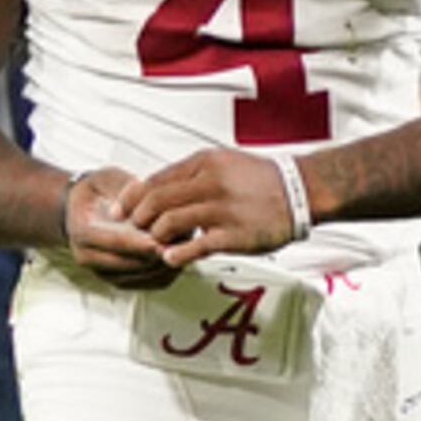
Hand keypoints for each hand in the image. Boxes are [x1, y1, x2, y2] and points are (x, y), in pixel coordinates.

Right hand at [62, 167, 178, 290]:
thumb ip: (125, 186)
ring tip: (185, 242)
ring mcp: (103, 272)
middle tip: (185, 236)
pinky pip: (149, 283)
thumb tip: (146, 191)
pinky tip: (179, 253)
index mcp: (82, 230)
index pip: (115, 241)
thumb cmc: (95, 192)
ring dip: (166, 261)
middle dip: (159, 252)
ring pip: (144, 275)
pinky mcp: (119, 281)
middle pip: (131, 263)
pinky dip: (168, 270)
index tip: (163, 237)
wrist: (80, 210)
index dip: (141, 241)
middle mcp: (88, 257)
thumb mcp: (106, 178)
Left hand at [120, 147, 302, 266]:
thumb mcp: (222, 163)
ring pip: (169, 223)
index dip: (132, 198)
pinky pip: (195, 246)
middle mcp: (210, 182)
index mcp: (205, 162)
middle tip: (133, 229)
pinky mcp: (233, 235)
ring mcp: (222, 209)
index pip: (156, 180)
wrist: (300, 192)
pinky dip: (176, 253)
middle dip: (138, 218)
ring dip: (155, 236)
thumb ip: (190, 175)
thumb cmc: (260, 180)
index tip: (120, 211)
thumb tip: (157, 188)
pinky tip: (170, 257)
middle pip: (157, 201)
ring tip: (155, 242)